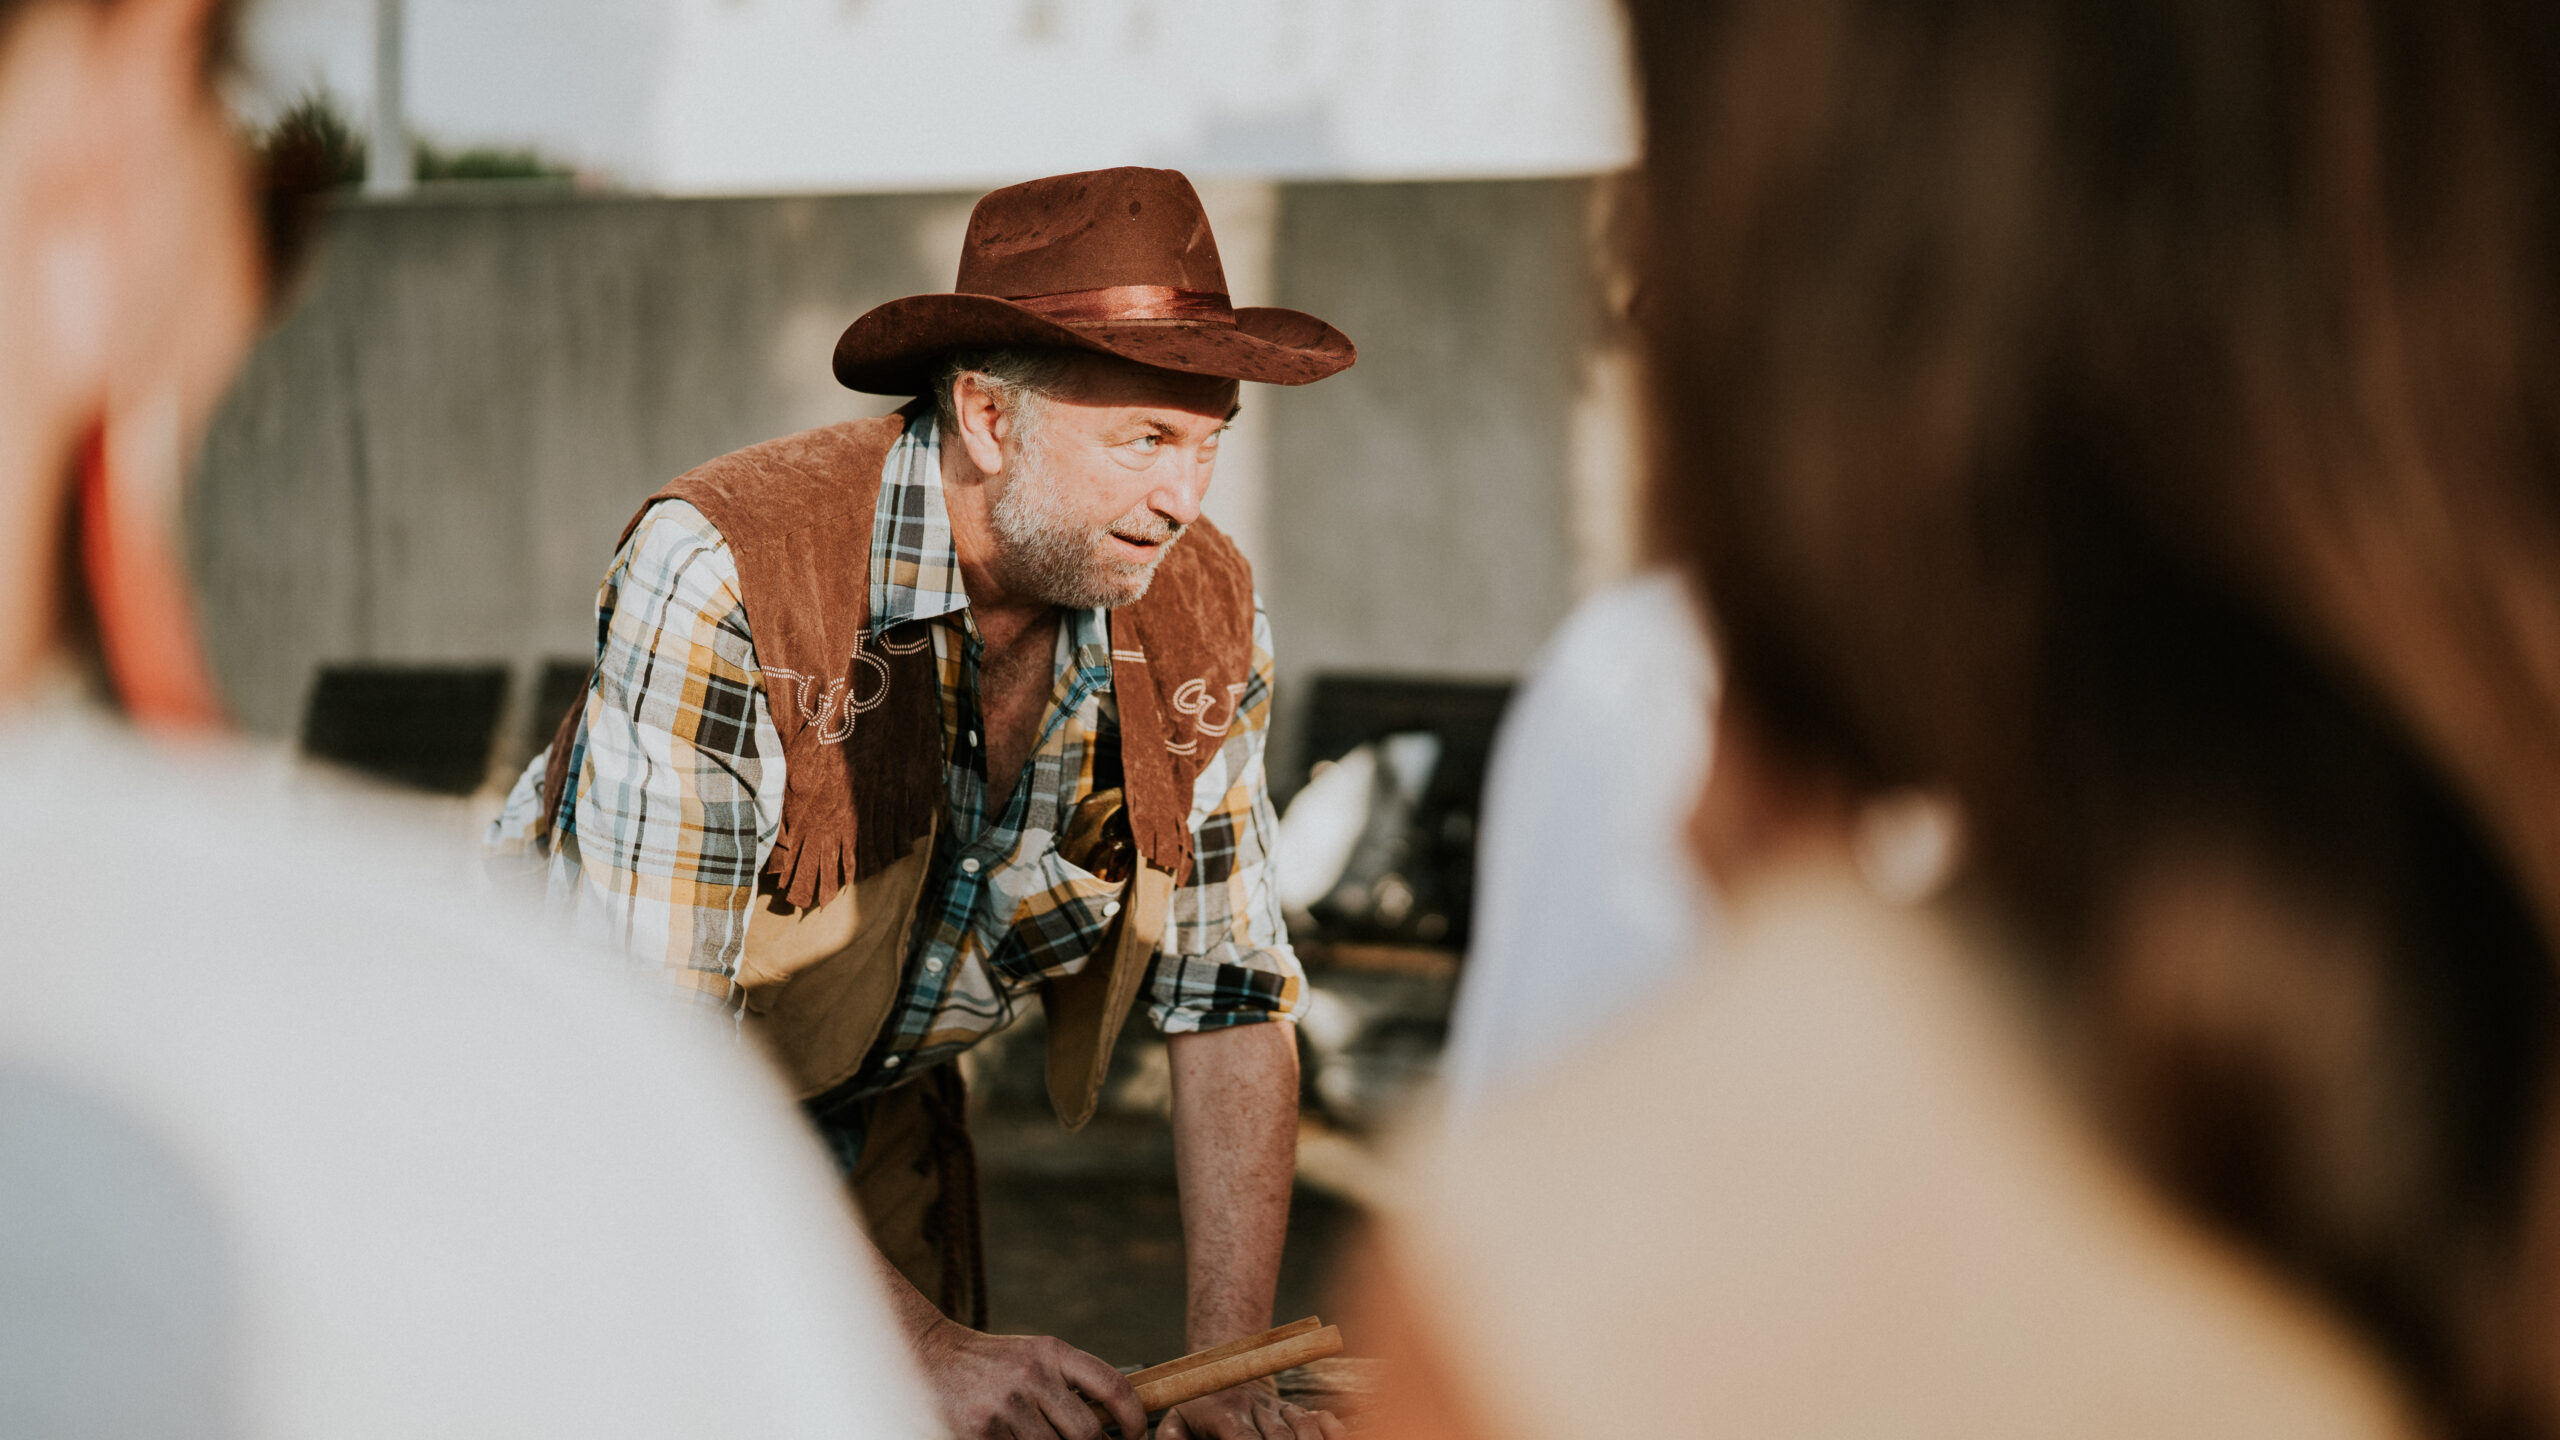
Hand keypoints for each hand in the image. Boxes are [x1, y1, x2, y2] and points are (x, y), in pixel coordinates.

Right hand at [913, 1318, 1147, 1439]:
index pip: (1112, 1385)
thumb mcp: (1035, 1355)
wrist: (929, 1356)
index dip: (1134, 1417)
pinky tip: (1017, 1439)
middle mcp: (1032, 1376)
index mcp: (1051, 1352)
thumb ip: (1070, 1380)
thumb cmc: (992, 1362)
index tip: (1137, 1434)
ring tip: (1047, 1439)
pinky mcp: (982, 1432)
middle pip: (1087, 1432)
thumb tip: (1112, 1420)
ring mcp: (1006, 1406)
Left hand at [1156, 1382, 1344, 1439]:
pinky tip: (1333, 1439)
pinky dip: (1333, 1431)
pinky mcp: (1299, 1411)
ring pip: (1304, 1427)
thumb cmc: (1196, 1410)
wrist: (1227, 1372)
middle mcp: (1257, 1408)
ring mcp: (1281, 1409)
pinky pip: (1323, 1418)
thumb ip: (1171, 1439)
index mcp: (1225, 1412)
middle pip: (1280, 1438)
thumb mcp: (1176, 1422)